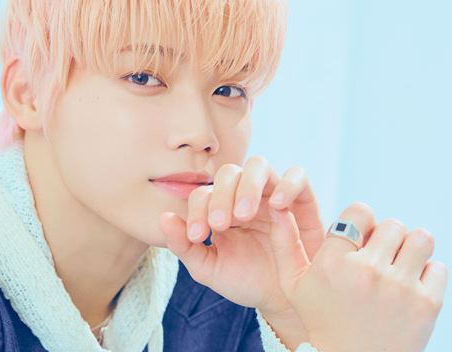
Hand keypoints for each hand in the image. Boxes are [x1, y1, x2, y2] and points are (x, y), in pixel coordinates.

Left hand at [158, 156, 324, 317]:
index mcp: (220, 208)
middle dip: (221, 196)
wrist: (284, 300)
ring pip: (259, 165)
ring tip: (245, 214)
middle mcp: (245, 195)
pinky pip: (297, 175)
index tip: (197, 236)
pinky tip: (278, 206)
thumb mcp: (210, 269)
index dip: (196, 210)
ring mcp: (273, 193)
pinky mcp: (302, 199)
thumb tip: (163, 218)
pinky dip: (287, 183)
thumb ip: (184, 245)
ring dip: (248, 185)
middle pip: (229, 173)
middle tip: (220, 224)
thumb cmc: (245, 280)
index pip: (203, 194)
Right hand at [268, 202, 447, 351]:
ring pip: (420, 238)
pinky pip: (438, 267)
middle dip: (385, 237)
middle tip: (377, 257)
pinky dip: (426, 274)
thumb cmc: (320, 319)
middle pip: (392, 224)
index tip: (358, 238)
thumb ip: (284, 242)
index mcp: (333, 263)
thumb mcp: (293, 284)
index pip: (360, 211)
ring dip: (409, 249)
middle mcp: (367, 272)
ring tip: (396, 266)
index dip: (361, 221)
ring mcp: (399, 288)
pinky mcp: (426, 304)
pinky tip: (408, 289)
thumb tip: (277, 205)